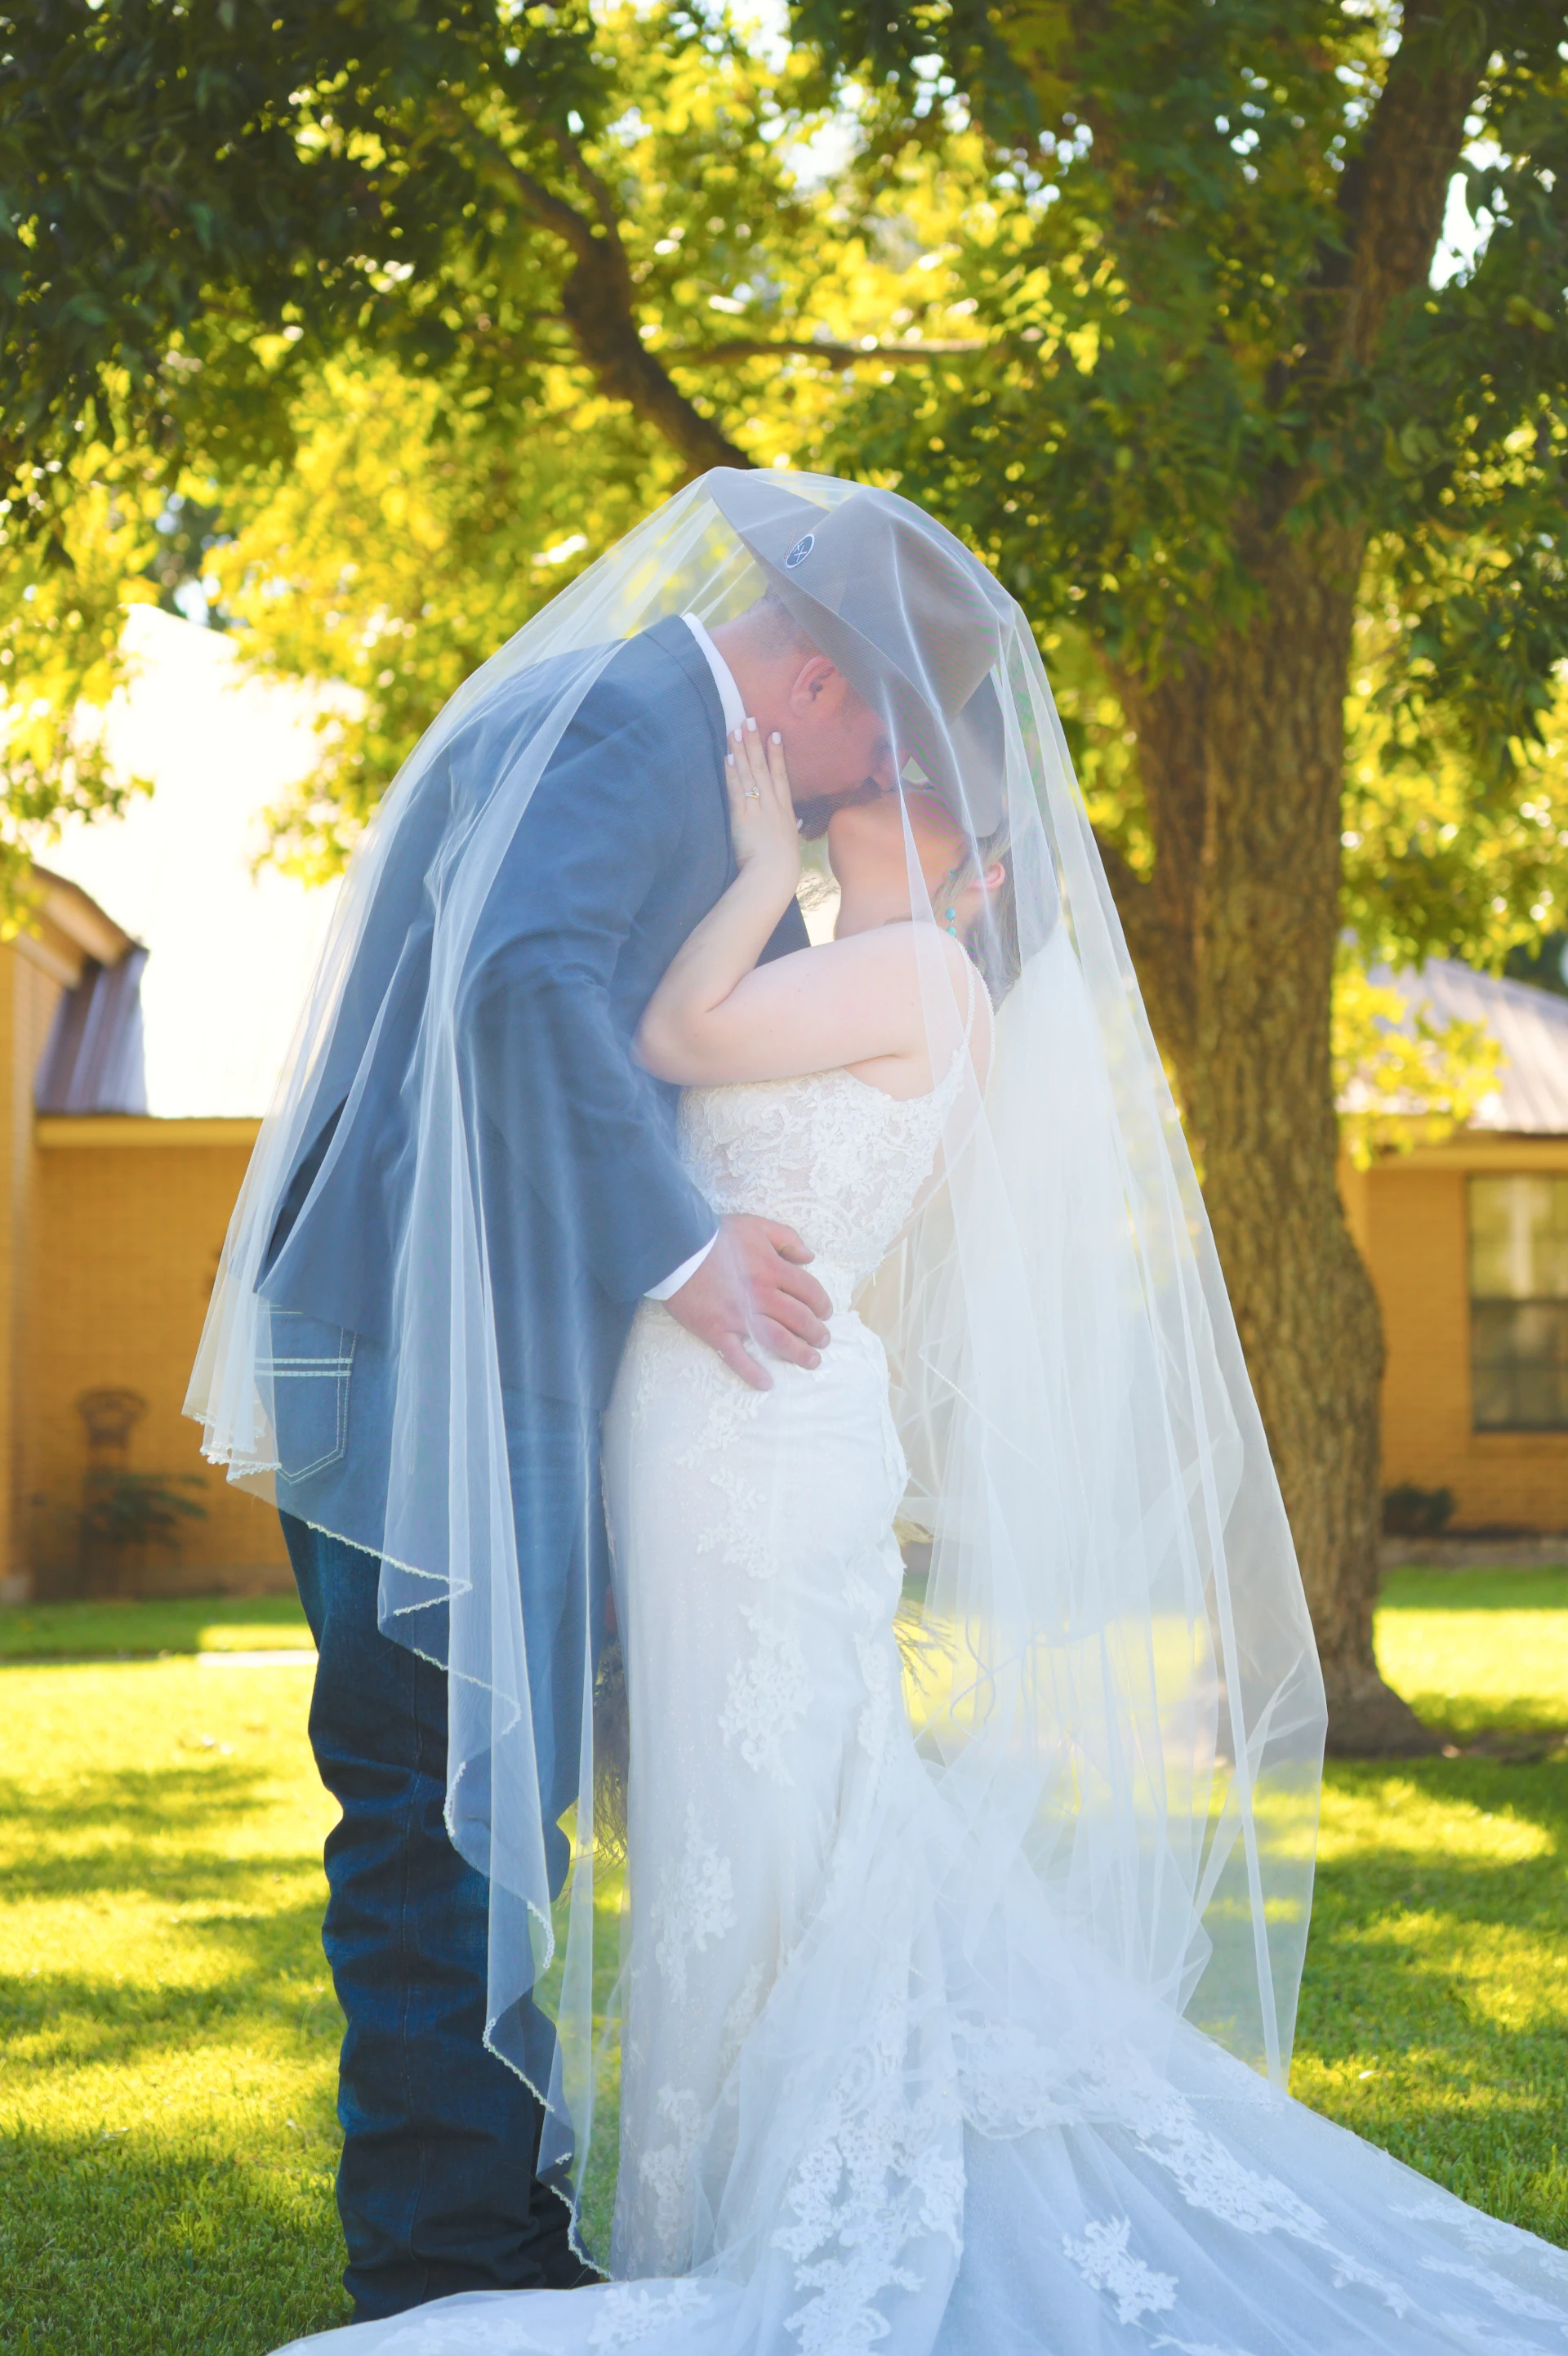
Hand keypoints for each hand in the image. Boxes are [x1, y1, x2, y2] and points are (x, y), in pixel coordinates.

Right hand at [663, 1213, 831, 1390]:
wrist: (675, 1248)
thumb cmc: (716, 1236)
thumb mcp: (757, 1225)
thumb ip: (787, 1239)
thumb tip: (809, 1258)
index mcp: (773, 1269)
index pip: (809, 1291)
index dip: (822, 1304)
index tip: (826, 1313)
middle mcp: (761, 1296)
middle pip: (799, 1319)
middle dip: (816, 1333)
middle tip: (823, 1341)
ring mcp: (739, 1316)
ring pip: (778, 1340)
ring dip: (798, 1354)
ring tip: (811, 1361)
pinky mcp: (716, 1331)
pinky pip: (737, 1357)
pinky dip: (753, 1373)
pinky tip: (767, 1383)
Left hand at [725, 721, 799, 902]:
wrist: (773, 874)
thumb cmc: (783, 866)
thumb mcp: (790, 843)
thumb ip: (790, 828)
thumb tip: (794, 822)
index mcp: (784, 811)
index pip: (781, 776)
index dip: (777, 754)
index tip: (774, 734)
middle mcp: (771, 804)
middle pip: (763, 767)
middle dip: (755, 742)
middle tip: (749, 720)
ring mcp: (757, 808)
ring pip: (749, 773)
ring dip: (741, 750)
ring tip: (735, 730)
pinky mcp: (741, 816)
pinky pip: (736, 789)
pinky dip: (732, 772)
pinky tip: (727, 756)